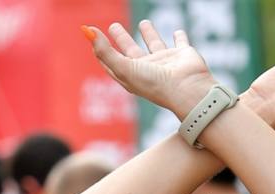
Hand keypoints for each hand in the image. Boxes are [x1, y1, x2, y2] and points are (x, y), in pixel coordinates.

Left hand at [84, 20, 216, 118]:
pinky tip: (177, 31)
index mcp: (132, 75)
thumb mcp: (123, 67)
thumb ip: (104, 50)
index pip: (113, 63)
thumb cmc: (154, 83)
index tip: (95, 40)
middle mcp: (148, 69)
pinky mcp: (182, 55)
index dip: (103, 53)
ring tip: (144, 23)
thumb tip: (87, 30)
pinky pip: (180, 43)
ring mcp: (165, 62)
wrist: (187, 89)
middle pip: (131, 51)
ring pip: (154, 45)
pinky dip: (179, 37)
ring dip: (149, 34)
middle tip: (114, 26)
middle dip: (122, 39)